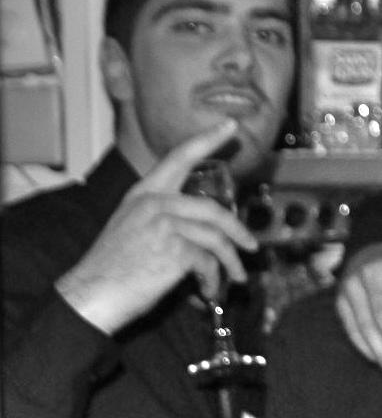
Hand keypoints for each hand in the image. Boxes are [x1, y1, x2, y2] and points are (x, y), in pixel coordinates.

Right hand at [55, 123, 255, 333]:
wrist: (94, 292)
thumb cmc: (115, 267)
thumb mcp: (134, 228)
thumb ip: (164, 218)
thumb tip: (204, 230)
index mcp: (143, 193)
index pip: (178, 157)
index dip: (207, 139)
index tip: (230, 125)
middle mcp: (154, 202)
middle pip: (213, 209)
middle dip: (238, 231)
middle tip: (250, 247)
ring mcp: (164, 224)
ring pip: (217, 238)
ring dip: (231, 263)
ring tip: (235, 278)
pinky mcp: (174, 249)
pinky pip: (208, 262)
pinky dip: (213, 280)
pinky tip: (207, 292)